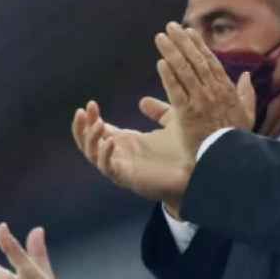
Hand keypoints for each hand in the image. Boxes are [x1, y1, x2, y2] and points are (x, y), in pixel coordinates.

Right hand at [71, 101, 193, 211]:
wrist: (197, 172)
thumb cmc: (185, 152)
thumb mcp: (170, 123)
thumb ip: (158, 111)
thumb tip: (143, 101)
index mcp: (126, 142)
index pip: (99, 129)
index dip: (91, 117)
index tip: (91, 103)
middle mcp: (120, 155)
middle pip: (88, 142)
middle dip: (82, 127)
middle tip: (83, 111)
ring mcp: (121, 167)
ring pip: (92, 155)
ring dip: (91, 139)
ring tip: (97, 124)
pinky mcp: (126, 178)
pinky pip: (107, 167)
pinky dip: (104, 155)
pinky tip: (109, 142)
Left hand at [153, 23, 255, 155]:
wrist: (228, 157)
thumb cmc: (236, 137)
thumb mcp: (247, 114)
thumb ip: (247, 93)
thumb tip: (248, 75)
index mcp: (226, 89)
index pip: (210, 61)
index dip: (198, 45)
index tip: (188, 32)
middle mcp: (213, 91)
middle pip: (195, 60)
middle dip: (182, 42)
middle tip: (170, 27)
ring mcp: (200, 101)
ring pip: (184, 71)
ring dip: (172, 52)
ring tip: (160, 38)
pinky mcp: (187, 114)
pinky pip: (176, 91)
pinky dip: (168, 76)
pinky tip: (161, 62)